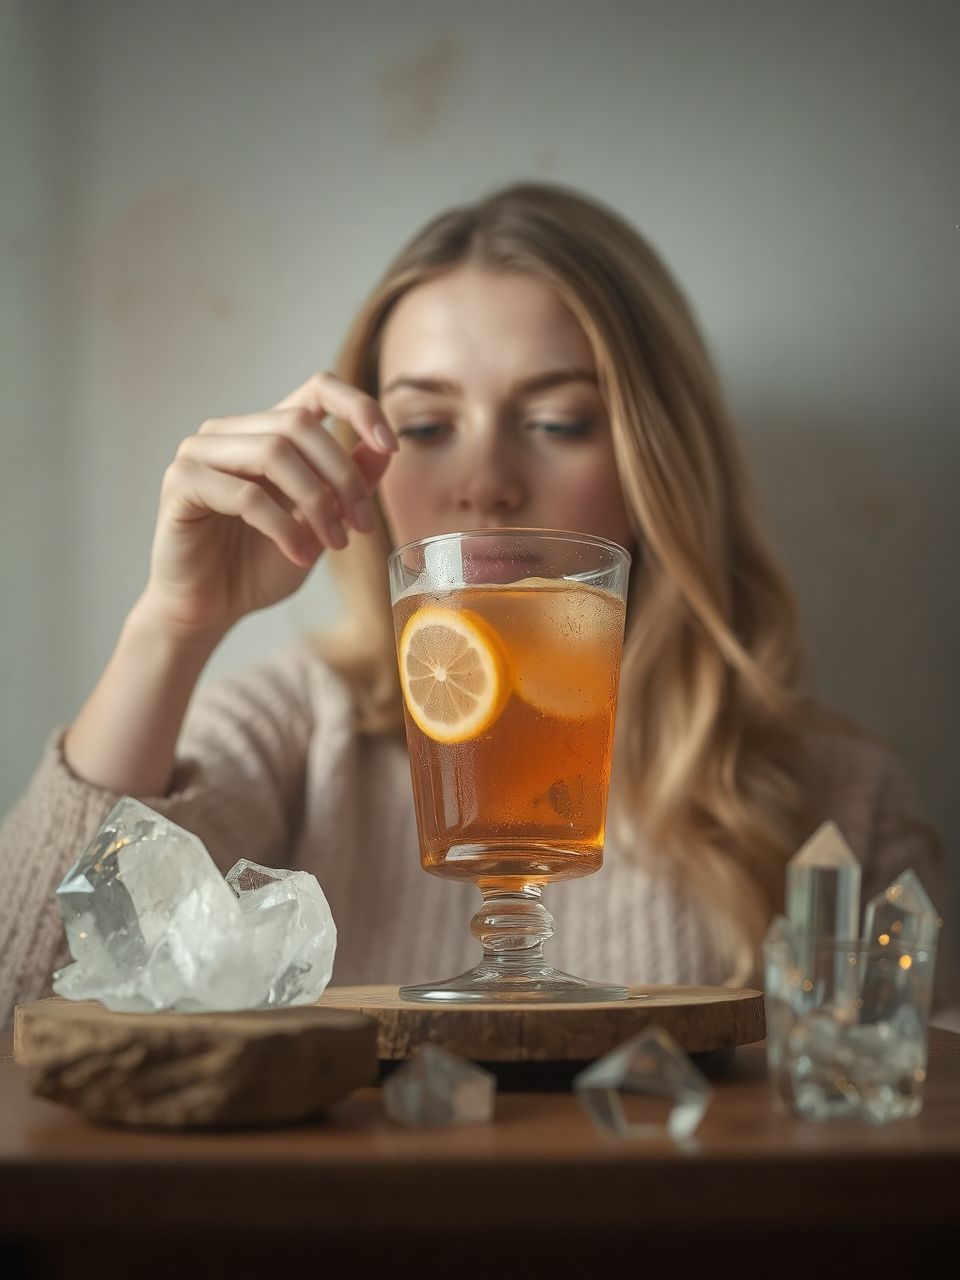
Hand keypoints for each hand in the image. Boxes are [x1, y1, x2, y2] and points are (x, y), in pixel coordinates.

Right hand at [139, 372, 396, 638]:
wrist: (209, 609)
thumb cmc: (259, 565)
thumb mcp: (320, 524)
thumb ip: (348, 484)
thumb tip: (385, 448)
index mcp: (268, 431)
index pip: (318, 387)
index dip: (359, 406)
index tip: (390, 445)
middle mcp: (231, 432)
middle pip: (301, 423)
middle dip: (343, 475)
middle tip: (362, 525)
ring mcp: (200, 453)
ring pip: (274, 452)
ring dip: (316, 501)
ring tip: (333, 544)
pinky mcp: (181, 484)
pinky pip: (244, 494)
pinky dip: (282, 526)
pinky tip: (299, 555)